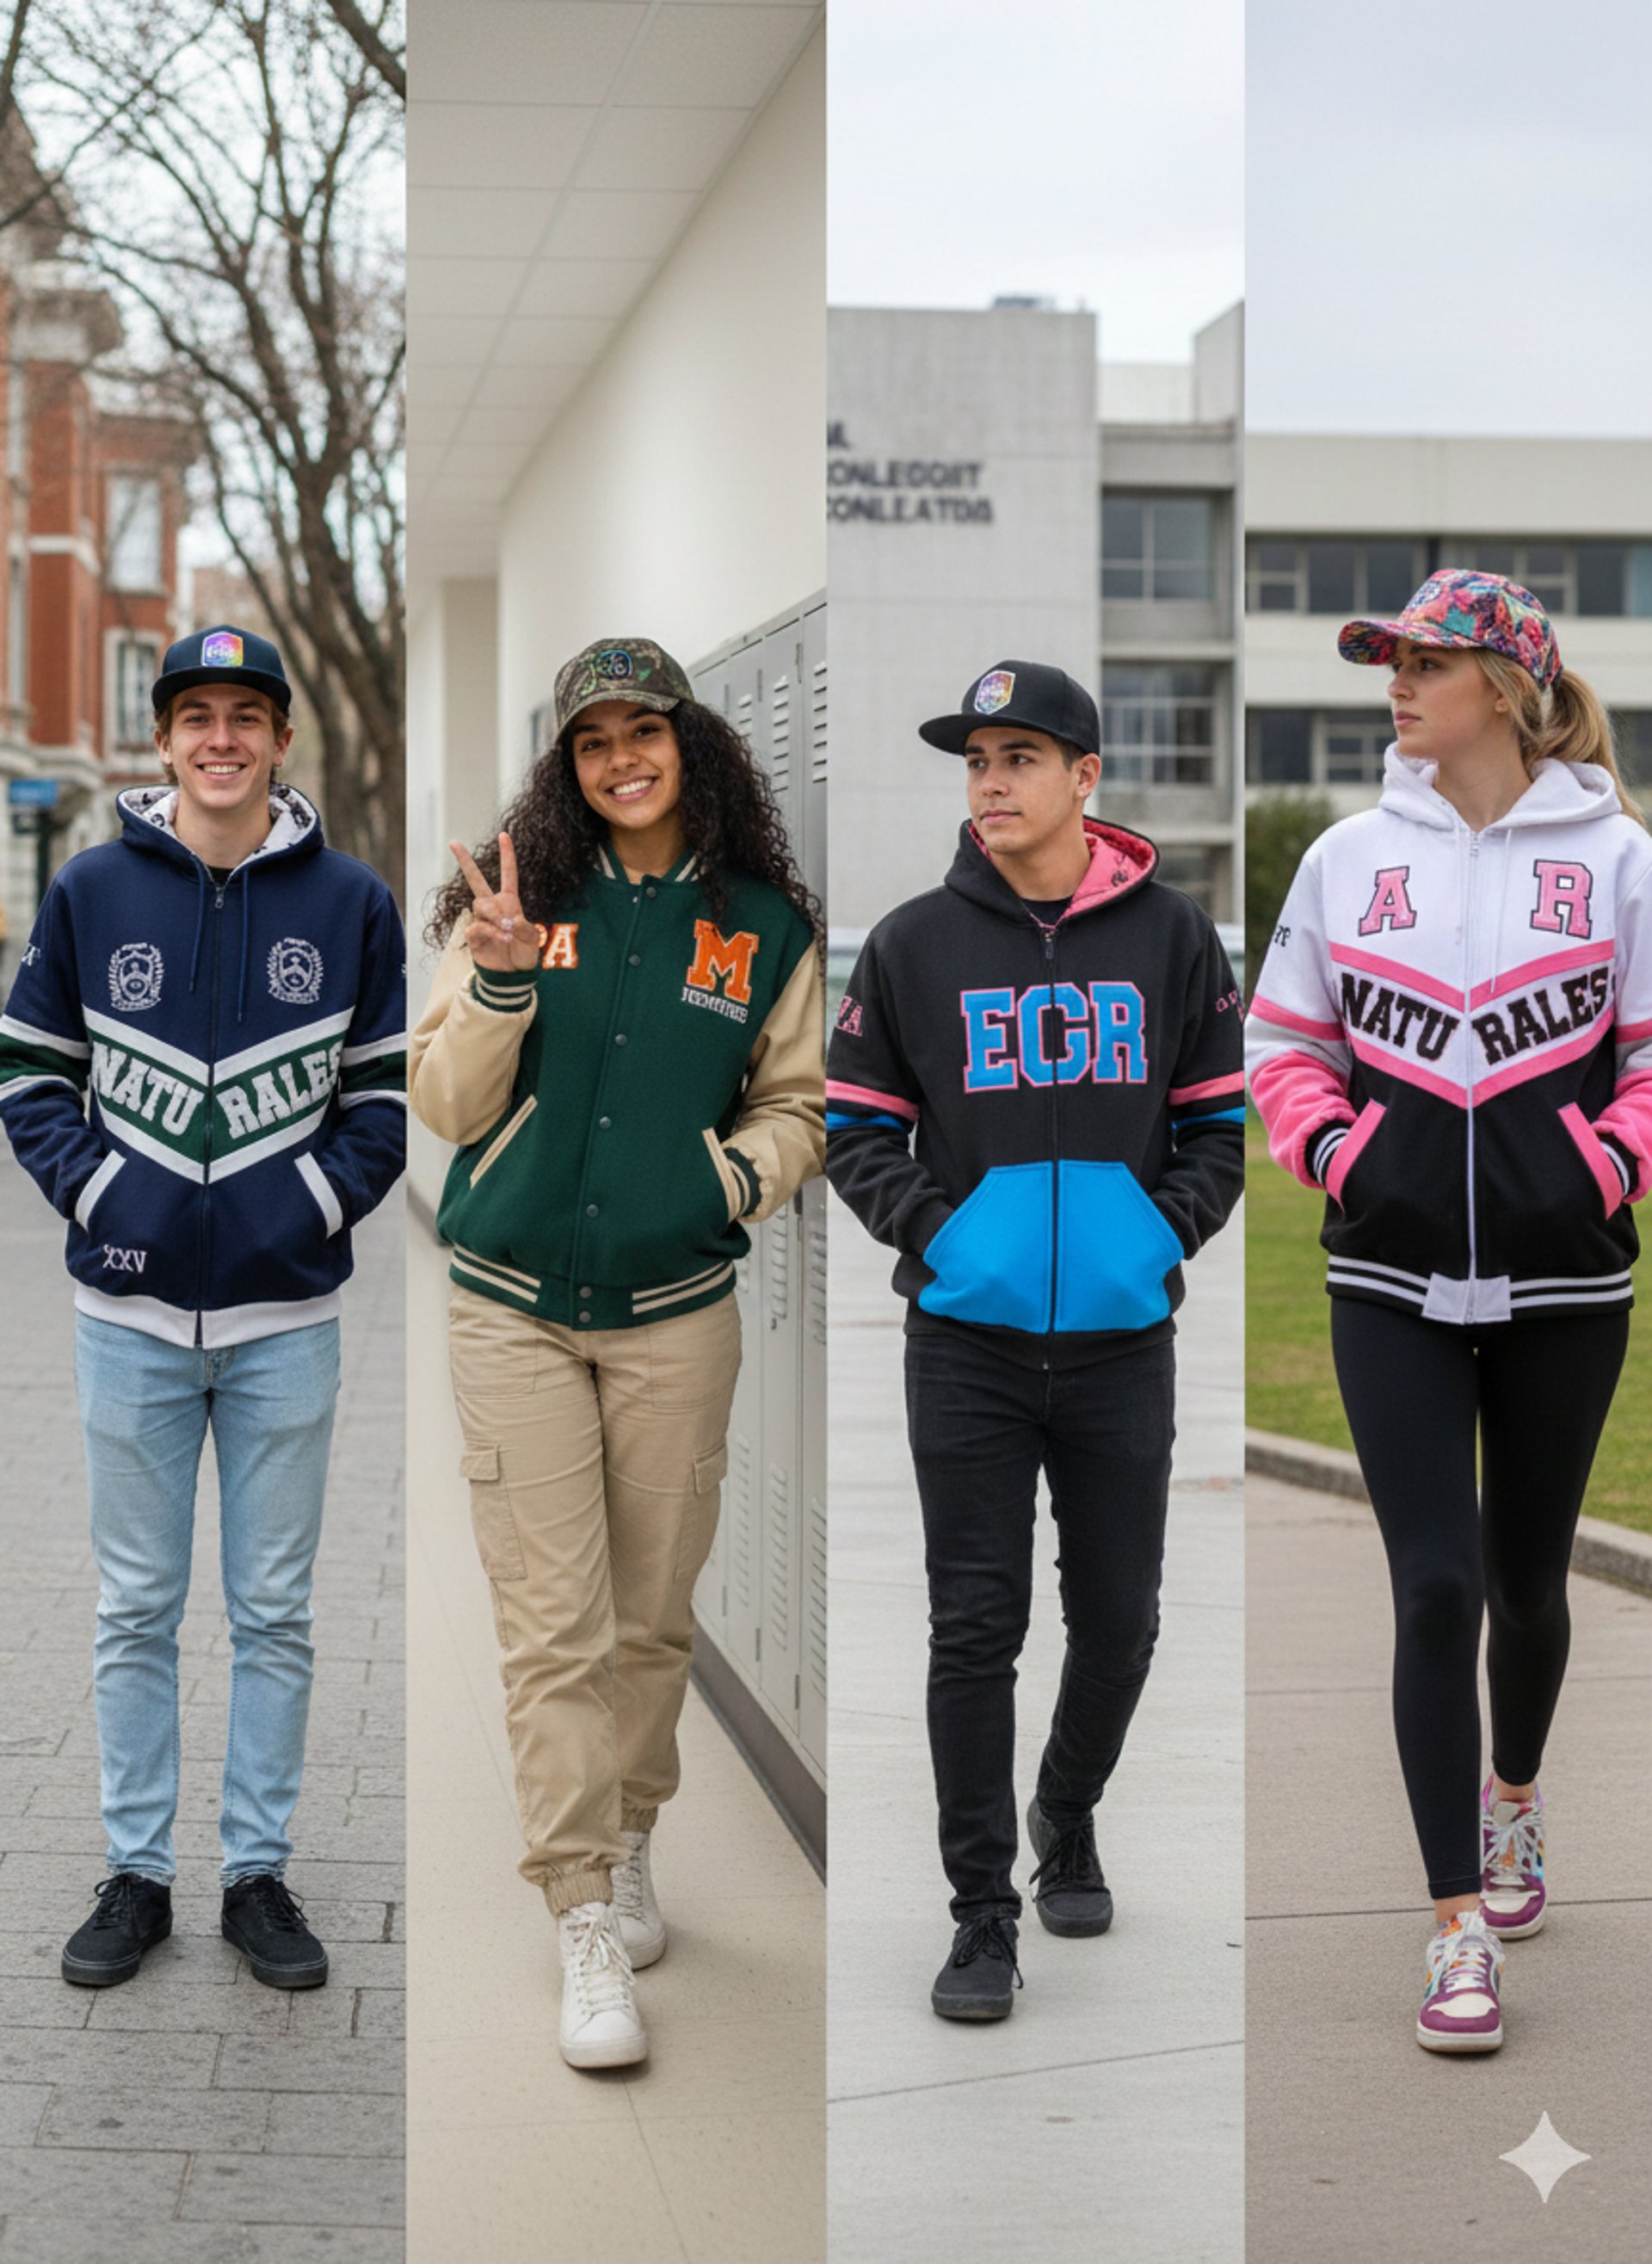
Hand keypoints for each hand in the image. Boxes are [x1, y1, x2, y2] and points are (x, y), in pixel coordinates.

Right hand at [450, 833, 540, 972]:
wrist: (512, 976)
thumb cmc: (524, 954)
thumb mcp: (532, 940)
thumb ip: (523, 927)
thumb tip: (506, 921)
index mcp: (510, 903)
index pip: (508, 875)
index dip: (507, 856)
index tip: (504, 835)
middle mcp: (493, 908)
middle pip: (476, 881)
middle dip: (465, 861)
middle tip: (453, 842)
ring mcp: (481, 921)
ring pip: (480, 904)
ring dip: (494, 915)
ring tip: (508, 931)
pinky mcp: (473, 936)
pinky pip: (477, 926)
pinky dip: (491, 931)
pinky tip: (502, 938)